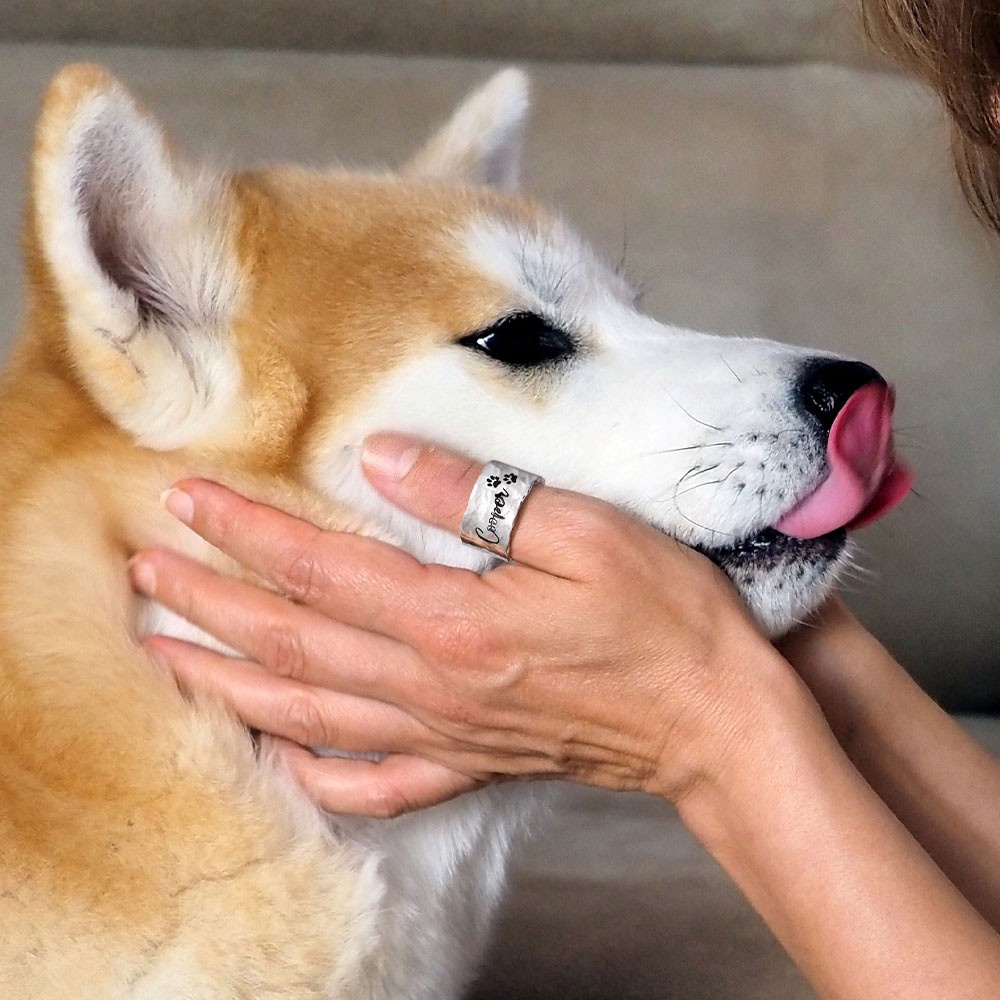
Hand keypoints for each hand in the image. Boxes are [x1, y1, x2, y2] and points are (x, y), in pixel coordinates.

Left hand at [129, 434, 786, 815]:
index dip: (247, 532)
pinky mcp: (469, 762)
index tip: (188, 498)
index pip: (321, 570)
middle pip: (292, 645)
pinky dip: (312, 776)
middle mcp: (433, 686)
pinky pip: (372, 784)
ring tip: (166, 657)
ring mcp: (445, 734)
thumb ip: (478, 496)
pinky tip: (277, 759)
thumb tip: (389, 460)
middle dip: (208, 605)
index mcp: (456, 621)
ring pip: (309, 714)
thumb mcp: (584, 530)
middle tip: (145, 572)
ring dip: (229, 682)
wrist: (716, 718)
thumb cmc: (665, 618)